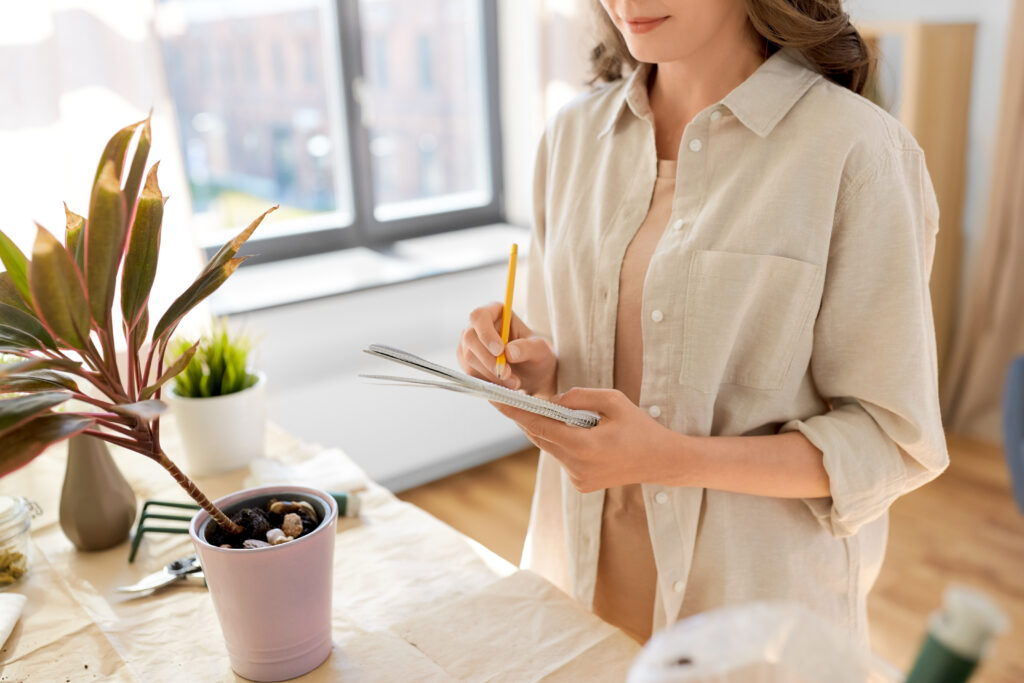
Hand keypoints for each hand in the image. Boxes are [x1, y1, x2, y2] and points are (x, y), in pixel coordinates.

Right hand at [457, 302, 556, 396]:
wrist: (531, 374)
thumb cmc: (535, 355)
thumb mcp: (540, 350)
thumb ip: (527, 348)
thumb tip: (509, 352)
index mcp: (495, 312)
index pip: (479, 316)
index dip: (486, 333)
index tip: (499, 351)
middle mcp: (478, 326)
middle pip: (470, 338)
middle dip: (488, 360)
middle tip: (507, 374)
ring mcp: (469, 344)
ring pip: (469, 358)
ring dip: (491, 374)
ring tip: (513, 382)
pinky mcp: (466, 361)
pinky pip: (470, 372)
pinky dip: (487, 381)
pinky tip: (504, 384)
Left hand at [492, 388, 682, 492]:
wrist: (662, 461)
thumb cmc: (640, 427)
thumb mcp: (613, 401)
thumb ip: (579, 397)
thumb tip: (551, 401)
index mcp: (584, 446)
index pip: (540, 426)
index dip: (515, 411)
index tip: (495, 399)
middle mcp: (576, 467)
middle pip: (540, 437)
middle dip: (526, 418)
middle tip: (509, 398)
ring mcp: (577, 479)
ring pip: (549, 448)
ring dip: (544, 430)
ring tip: (537, 409)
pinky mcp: (580, 484)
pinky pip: (561, 458)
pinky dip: (559, 442)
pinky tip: (566, 429)